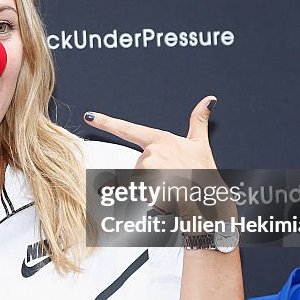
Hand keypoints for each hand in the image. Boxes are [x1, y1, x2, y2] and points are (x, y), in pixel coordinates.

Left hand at [85, 97, 228, 224]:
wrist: (210, 199)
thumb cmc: (204, 173)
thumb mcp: (201, 144)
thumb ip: (199, 120)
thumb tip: (209, 100)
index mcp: (161, 139)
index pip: (128, 129)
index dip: (106, 122)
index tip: (89, 116)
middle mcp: (151, 152)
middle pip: (138, 166)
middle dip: (152, 176)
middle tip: (172, 179)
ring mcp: (148, 169)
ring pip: (138, 181)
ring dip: (152, 188)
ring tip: (171, 188)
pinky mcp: (146, 187)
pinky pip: (136, 193)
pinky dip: (148, 198)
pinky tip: (163, 198)